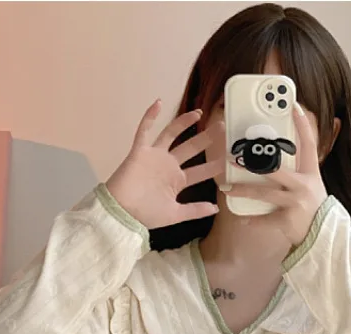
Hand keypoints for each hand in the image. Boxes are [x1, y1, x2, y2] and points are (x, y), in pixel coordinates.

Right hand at [106, 100, 224, 228]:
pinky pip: (144, 130)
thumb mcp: (176, 214)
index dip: (214, 165)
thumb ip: (195, 210)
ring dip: (184, 122)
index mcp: (177, 181)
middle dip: (206, 138)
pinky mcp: (140, 151)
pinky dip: (150, 116)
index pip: (200, 171)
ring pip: (172, 134)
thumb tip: (216, 209)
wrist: (122, 212)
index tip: (228, 159)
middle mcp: (168, 166)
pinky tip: (158, 103)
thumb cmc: (146, 214)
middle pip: (191, 148)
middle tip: (221, 127)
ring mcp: (155, 156)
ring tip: (199, 113)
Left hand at [223, 104, 327, 246]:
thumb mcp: (311, 185)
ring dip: (243, 191)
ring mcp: (296, 203)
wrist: (324, 234)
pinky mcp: (288, 220)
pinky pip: (266, 219)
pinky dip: (254, 220)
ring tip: (227, 188)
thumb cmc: (313, 207)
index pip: (309, 143)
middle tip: (233, 159)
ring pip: (264, 194)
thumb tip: (278, 154)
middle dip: (252, 164)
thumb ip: (297, 171)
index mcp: (311, 173)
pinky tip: (242, 218)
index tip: (293, 106)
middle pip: (275, 170)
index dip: (303, 124)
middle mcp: (304, 185)